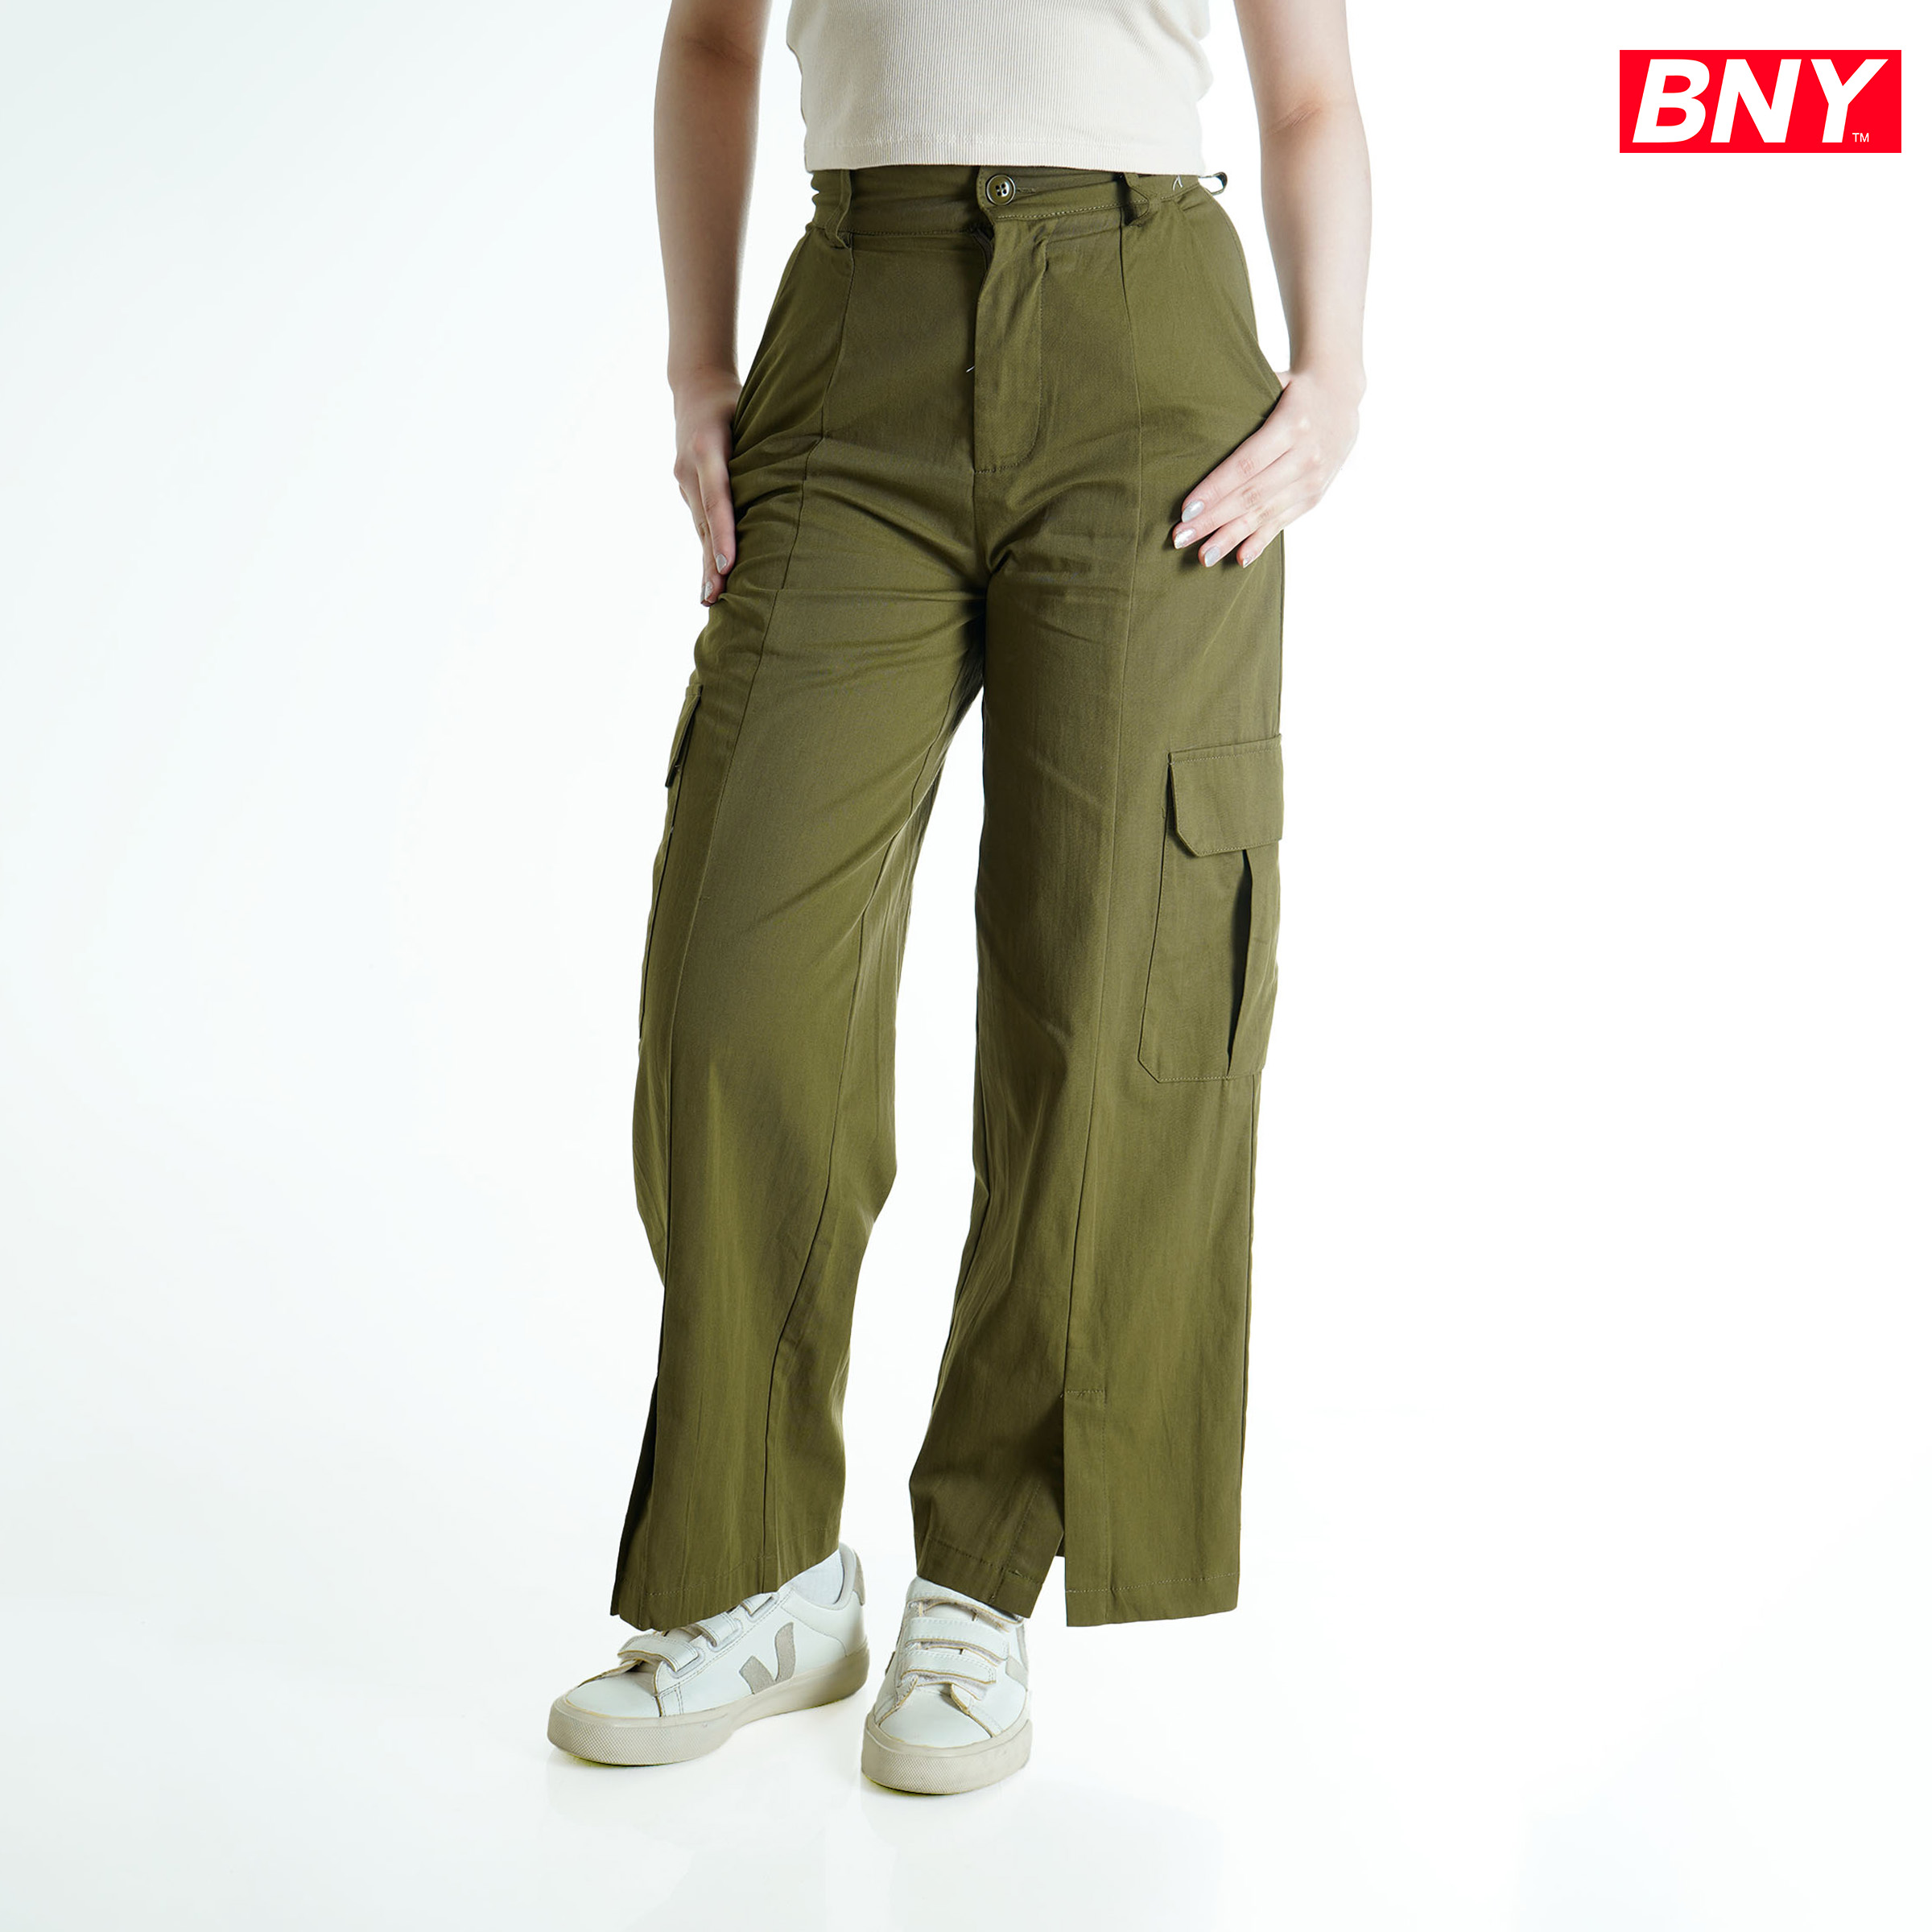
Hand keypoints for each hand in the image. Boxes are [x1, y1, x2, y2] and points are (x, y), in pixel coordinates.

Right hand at [671, 364, 742, 604]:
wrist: (696, 385)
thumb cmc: (738, 401)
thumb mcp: (753, 416)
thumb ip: (765, 452)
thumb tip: (800, 489)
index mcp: (707, 447)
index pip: (717, 498)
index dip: (722, 533)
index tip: (727, 565)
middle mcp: (690, 467)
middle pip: (704, 521)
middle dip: (710, 561)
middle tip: (715, 597)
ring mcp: (684, 479)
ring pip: (699, 527)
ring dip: (705, 563)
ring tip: (711, 599)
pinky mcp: (686, 487)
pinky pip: (699, 521)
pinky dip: (707, 548)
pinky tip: (711, 577)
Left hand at [1171, 364, 1362, 566]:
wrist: (1341, 396)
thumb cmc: (1292, 390)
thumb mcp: (1272, 384)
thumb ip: (1242, 403)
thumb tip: (1195, 421)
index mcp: (1292, 425)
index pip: (1246, 464)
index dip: (1215, 489)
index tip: (1186, 509)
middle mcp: (1305, 456)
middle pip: (1251, 495)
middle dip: (1213, 519)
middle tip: (1180, 537)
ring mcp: (1312, 480)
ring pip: (1265, 514)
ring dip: (1231, 537)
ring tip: (1203, 556)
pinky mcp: (1314, 496)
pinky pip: (1283, 523)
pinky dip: (1260, 541)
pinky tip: (1239, 559)